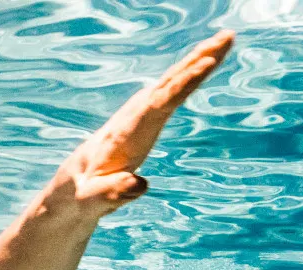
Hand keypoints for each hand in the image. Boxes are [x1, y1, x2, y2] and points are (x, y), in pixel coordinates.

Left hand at [58, 30, 232, 214]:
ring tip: (226, 38)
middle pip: (170, 82)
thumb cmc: (84, 196)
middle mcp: (134, 116)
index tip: (205, 64)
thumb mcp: (94, 200)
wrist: (74, 187)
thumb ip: (112, 192)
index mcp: (125, 133)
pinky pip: (173, 90)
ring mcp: (140, 113)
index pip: (158, 104)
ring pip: (173, 81)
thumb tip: (138, 185)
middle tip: (229, 36)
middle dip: (199, 59)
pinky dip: (191, 73)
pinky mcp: (146, 116)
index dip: (182, 85)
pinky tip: (206, 60)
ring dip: (200, 58)